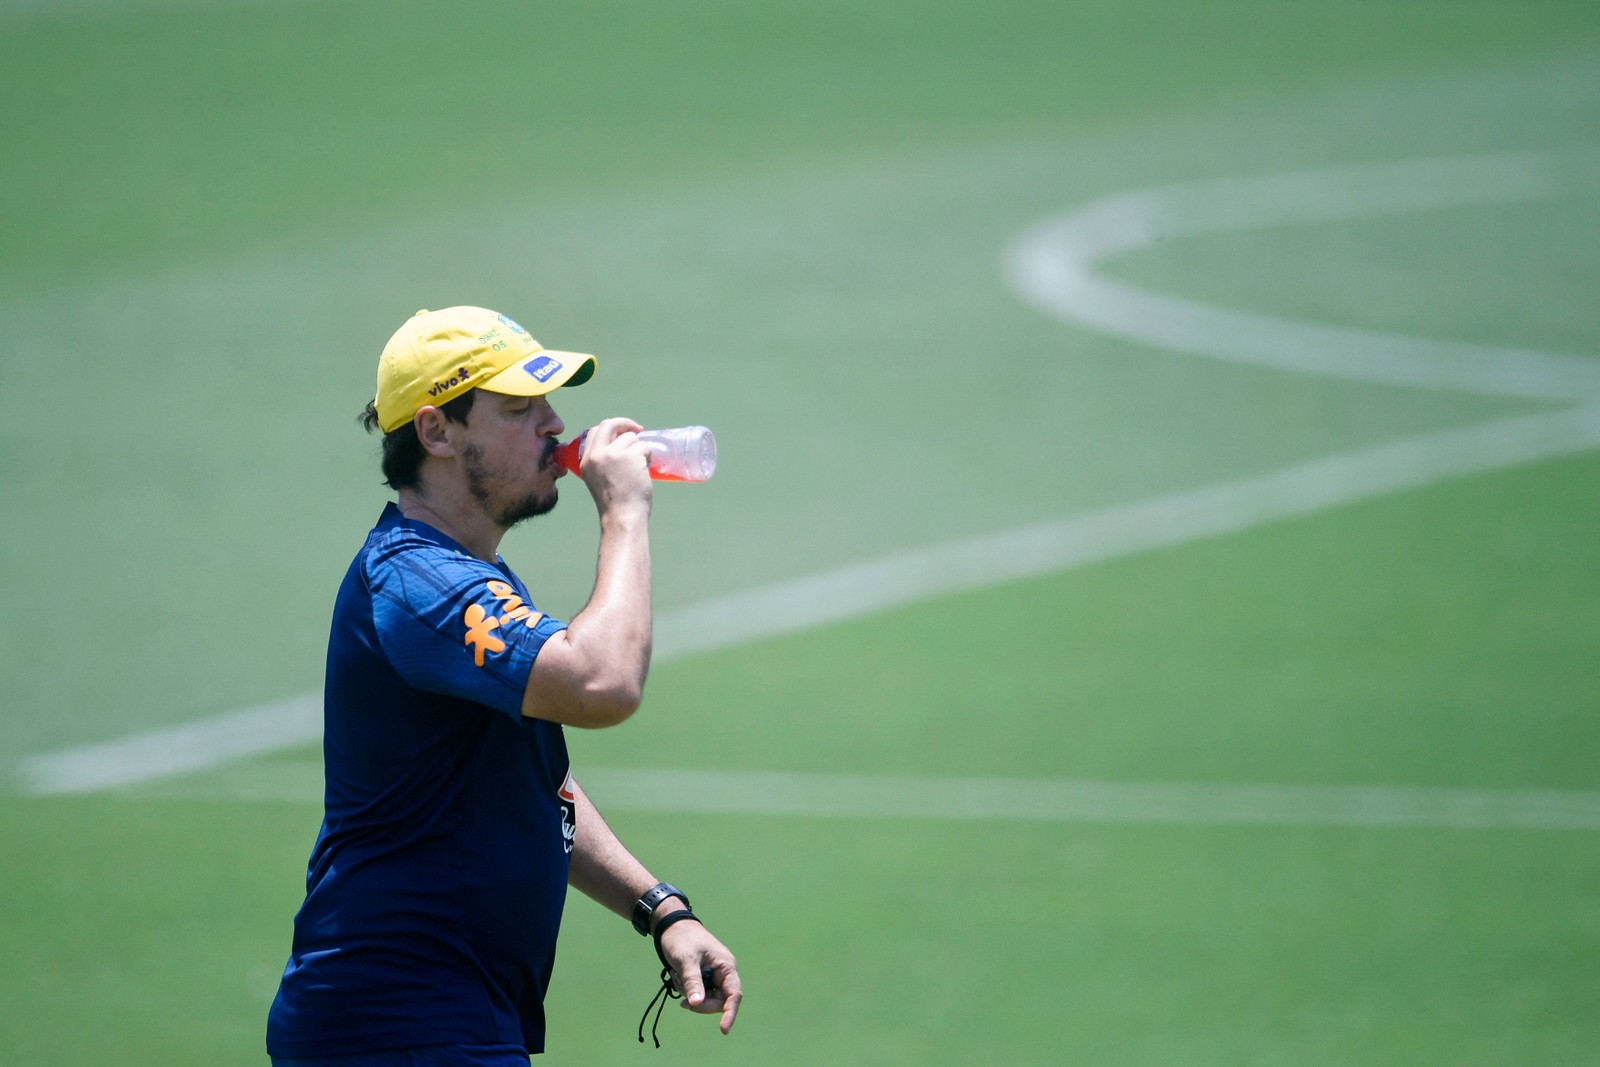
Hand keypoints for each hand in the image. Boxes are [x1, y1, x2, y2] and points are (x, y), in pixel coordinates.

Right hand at [578, 417, 652, 517]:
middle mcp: (597, 454)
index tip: (622, 432)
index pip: (595, 431)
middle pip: (610, 424)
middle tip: (638, 429)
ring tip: (639, 469)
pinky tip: (644, 473)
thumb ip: (602, 462)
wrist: (623, 516)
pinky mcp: (630, 456)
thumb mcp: (597, 479)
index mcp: (587, 460)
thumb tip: (621, 444)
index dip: (611, 428)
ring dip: (640, 449)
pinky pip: (644, 447)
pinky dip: (648, 457)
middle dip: (625, 423)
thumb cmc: (615, 504)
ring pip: (631, 438)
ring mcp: (613, 454)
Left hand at [658, 917, 742, 1033]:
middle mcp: (723, 973)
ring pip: (705, 999)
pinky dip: (685, 989)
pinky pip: (696, 993)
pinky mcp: (702, 978)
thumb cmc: (682, 939)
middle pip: (718, 1001)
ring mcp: (713, 976)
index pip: (733, 994)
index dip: (730, 1013)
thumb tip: (697, 1004)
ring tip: (677, 975)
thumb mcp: (686, 960)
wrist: (671, 926)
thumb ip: (693, 982)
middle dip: (700, 1003)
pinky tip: (676, 975)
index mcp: (726, 966)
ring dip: (689, 993)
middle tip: (682, 1002)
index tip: (723, 1030)